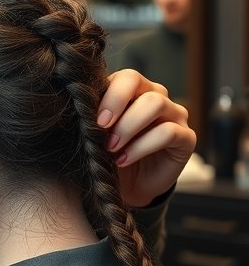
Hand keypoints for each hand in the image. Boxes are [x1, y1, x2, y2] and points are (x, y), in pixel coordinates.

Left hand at [97, 69, 196, 207]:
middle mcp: (156, 96)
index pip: (126, 77)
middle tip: (102, 134)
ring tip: (112, 149)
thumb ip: (94, 117)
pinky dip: (141, 147)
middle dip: (117, 108)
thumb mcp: (97, 135)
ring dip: (128, 127)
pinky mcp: (186, 137)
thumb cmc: (109, 156)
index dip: (111, 95)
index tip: (97, 121)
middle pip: (139, 83)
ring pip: (155, 103)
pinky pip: (168, 132)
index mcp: (133, 90)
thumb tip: (80, 105)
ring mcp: (174, 115)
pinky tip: (125, 159)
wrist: (127, 188)